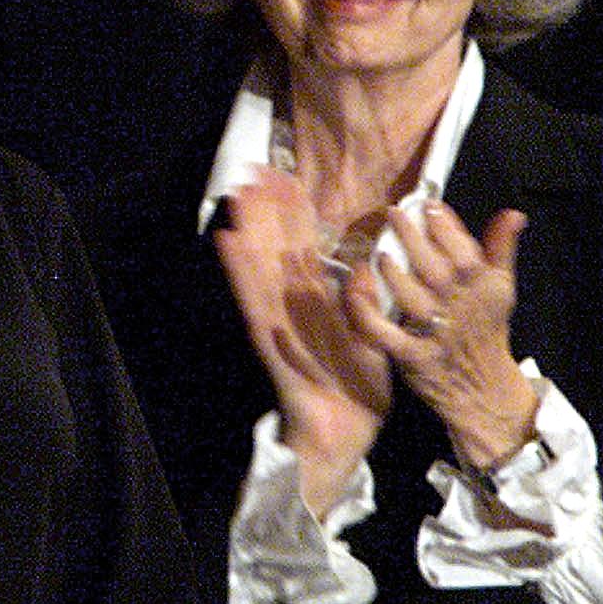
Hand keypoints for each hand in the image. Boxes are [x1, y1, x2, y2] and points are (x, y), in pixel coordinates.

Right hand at [217, 168, 390, 514]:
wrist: (344, 433)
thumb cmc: (358, 390)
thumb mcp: (373, 337)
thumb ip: (367, 301)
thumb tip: (368, 263)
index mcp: (321, 304)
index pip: (305, 249)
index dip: (296, 215)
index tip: (288, 179)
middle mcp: (294, 305)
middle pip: (276, 248)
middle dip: (267, 211)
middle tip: (254, 170)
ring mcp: (278, 318)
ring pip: (260, 264)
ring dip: (248, 229)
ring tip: (236, 194)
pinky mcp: (269, 338)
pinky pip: (253, 299)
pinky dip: (241, 272)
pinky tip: (229, 243)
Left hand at [348, 202, 538, 470]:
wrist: (486, 391)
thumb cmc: (486, 332)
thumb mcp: (500, 291)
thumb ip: (500, 250)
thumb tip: (512, 213)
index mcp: (484, 290)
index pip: (466, 254)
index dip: (448, 228)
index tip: (429, 206)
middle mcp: (461, 311)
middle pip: (437, 271)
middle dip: (415, 240)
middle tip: (394, 212)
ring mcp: (437, 336)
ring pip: (414, 301)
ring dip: (396, 275)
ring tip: (381, 252)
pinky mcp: (413, 358)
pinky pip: (386, 334)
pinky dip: (368, 314)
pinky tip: (356, 292)